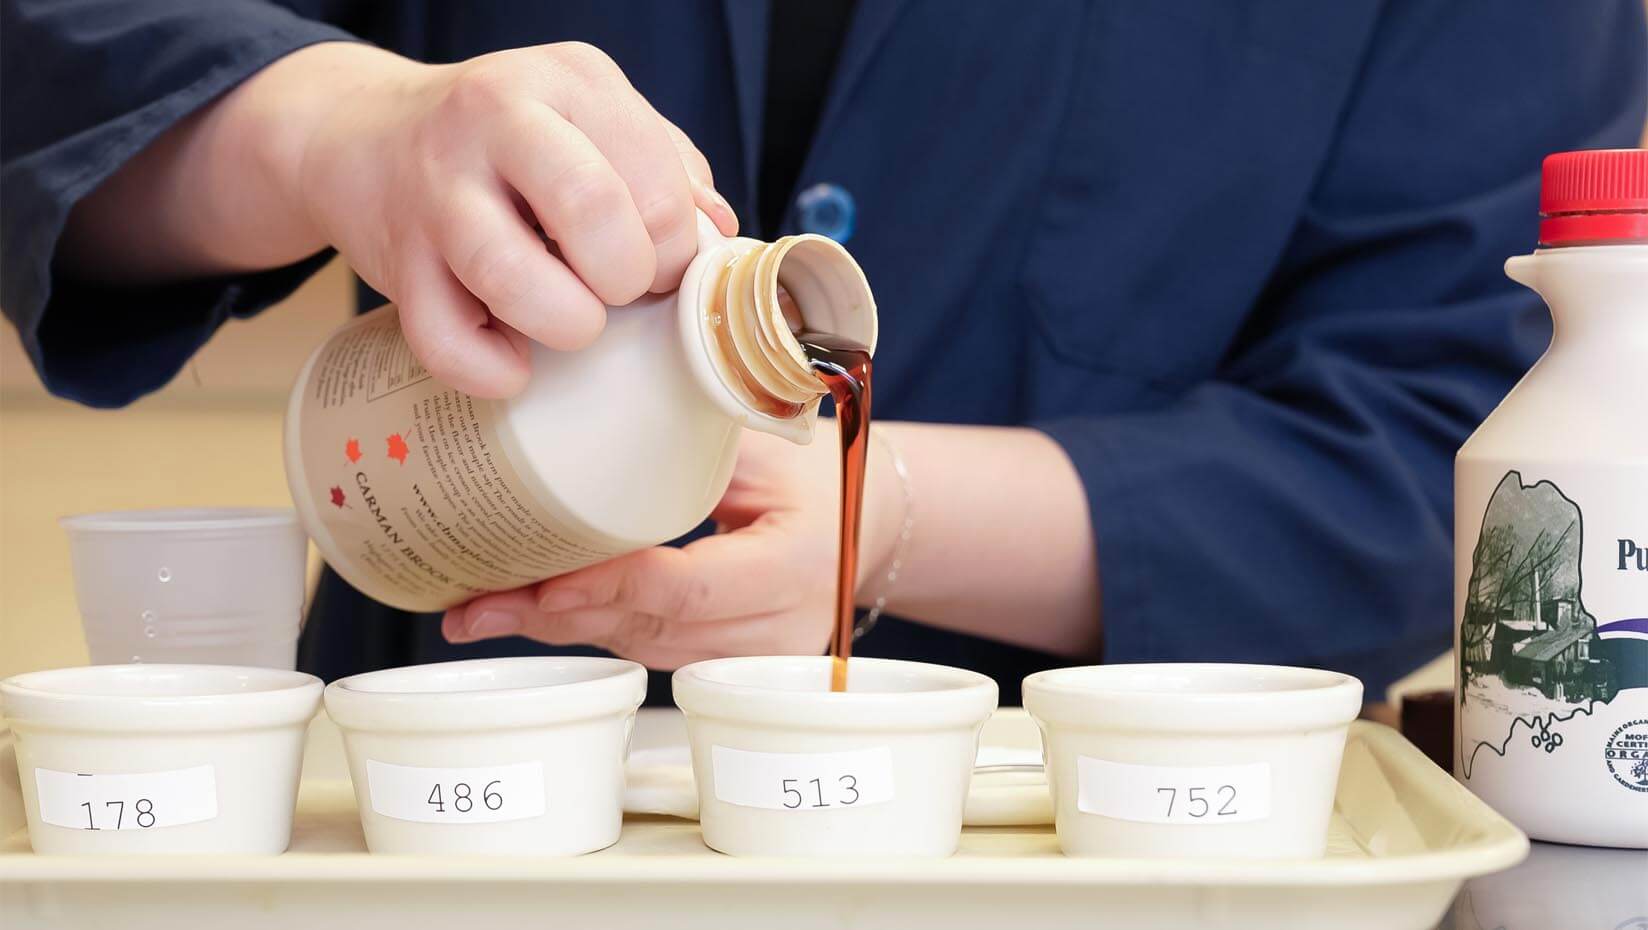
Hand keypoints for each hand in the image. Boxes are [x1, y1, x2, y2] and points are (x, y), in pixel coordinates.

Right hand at [292, 42, 737, 394]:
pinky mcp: (396, 258)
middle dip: (628, 277)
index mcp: (570, 82)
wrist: (362, 135)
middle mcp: (497, 118)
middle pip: (591, 209)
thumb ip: (665, 168)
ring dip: (566, 323)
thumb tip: (719, 239)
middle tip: (621, 289)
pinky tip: (515, 361)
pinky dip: (493, 371)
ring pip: (512, 276)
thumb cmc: (506, 143)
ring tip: (572, 322)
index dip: (677, 248)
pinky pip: (446, 341)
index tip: (662, 267)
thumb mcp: (591, 119)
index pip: (657, 179)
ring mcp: (437, 188)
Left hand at [442, 426, 902, 668]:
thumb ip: (693, 434)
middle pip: (653, 631)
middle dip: (559, 617)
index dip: (609, 587)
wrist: (864, 523)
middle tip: (475, 606)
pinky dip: (594, 629)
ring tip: (484, 609)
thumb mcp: (763, 441)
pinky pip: (653, 654)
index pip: (686, 588)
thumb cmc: (812, 469)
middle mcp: (781, 627)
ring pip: (644, 650)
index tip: (538, 581)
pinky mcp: (735, 671)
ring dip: (564, 629)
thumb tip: (594, 393)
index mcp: (795, 562)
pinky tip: (534, 613)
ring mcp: (760, 661)